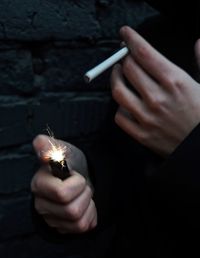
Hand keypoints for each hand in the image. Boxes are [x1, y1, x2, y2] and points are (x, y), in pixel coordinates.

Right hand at [31, 135, 96, 233]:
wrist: (78, 176)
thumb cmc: (70, 164)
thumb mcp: (64, 150)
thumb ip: (51, 146)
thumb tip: (39, 143)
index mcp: (39, 185)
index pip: (61, 193)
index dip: (77, 184)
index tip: (76, 176)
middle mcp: (41, 205)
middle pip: (72, 211)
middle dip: (85, 195)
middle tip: (82, 186)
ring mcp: (51, 219)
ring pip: (79, 222)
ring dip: (88, 205)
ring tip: (82, 194)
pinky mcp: (63, 229)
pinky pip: (83, 228)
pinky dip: (90, 215)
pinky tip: (84, 205)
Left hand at [111, 26, 199, 156]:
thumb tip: (198, 42)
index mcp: (175, 81)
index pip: (144, 53)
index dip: (131, 39)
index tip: (125, 34)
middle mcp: (157, 98)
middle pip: (129, 69)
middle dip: (124, 57)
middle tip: (124, 56)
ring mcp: (147, 117)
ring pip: (118, 92)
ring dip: (115, 79)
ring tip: (118, 75)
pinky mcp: (142, 134)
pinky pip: (120, 117)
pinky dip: (120, 107)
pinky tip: (125, 103)